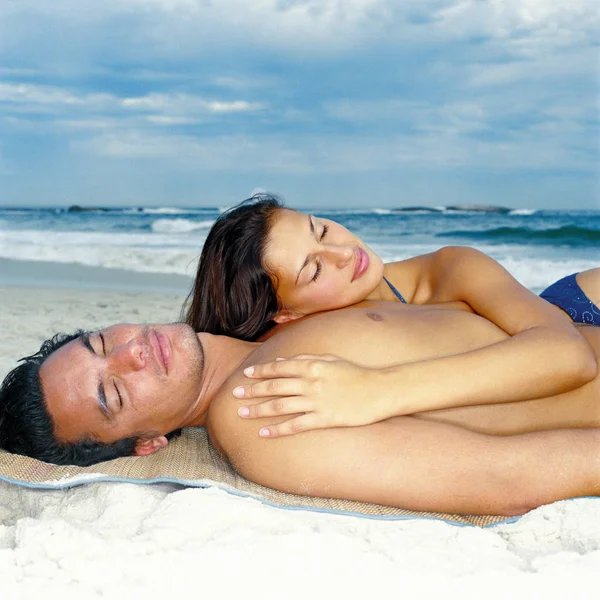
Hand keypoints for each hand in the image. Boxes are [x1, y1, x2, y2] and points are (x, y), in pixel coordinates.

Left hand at [232, 354, 388, 437]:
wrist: (380, 390)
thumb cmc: (356, 373)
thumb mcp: (330, 360)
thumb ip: (306, 359)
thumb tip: (282, 362)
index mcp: (311, 365)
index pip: (279, 368)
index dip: (260, 372)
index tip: (245, 375)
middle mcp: (310, 382)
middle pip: (274, 387)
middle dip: (252, 391)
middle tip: (235, 395)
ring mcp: (316, 401)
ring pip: (279, 406)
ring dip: (258, 410)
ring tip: (242, 414)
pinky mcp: (324, 419)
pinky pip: (295, 425)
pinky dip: (277, 429)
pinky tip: (263, 433)